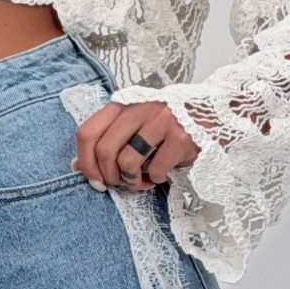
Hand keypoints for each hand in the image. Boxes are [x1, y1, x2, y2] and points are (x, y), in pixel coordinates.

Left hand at [71, 102, 196, 191]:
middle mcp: (138, 108)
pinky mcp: (180, 137)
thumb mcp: (133, 128)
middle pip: (104, 151)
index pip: (87, 133)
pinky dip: (158, 178)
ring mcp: (160, 121)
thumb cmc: (166, 128)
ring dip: (133, 180)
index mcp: (122, 105)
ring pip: (127, 161)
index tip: (95, 182)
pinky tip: (165, 172)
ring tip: (144, 179)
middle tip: (123, 183)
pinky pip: (156, 170)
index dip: (85, 163)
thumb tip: (76, 166)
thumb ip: (106, 142)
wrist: (213, 117)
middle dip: (111, 177)